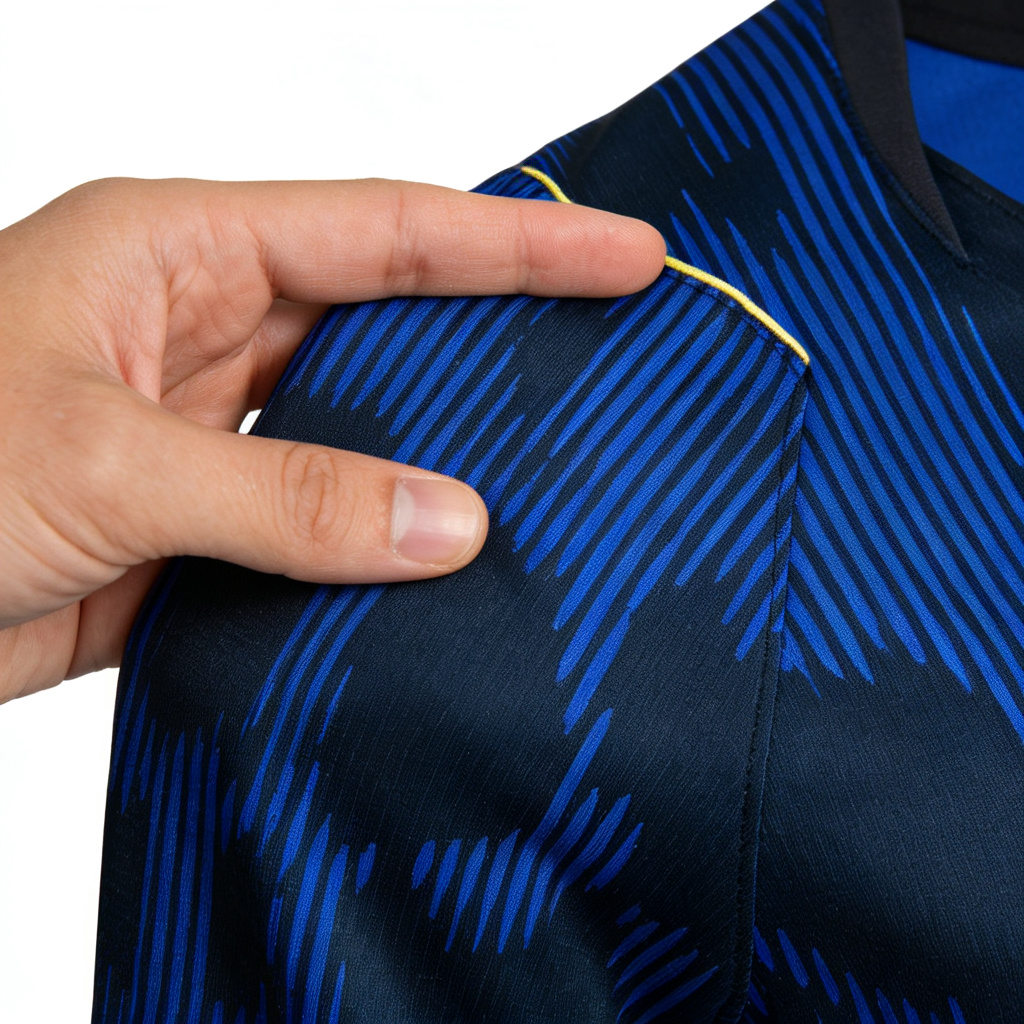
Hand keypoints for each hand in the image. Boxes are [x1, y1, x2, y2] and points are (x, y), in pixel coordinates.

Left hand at [0, 177, 664, 700]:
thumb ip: (286, 495)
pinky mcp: (199, 533)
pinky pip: (320, 535)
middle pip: (389, 325)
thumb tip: (451, 523)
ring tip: (562, 475)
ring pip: (361, 439)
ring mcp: (205, 440)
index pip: (384, 232)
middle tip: (625, 352)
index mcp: (173, 256)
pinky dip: (378, 562)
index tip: (625, 252)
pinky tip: (447, 579)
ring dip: (442, 465)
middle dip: (505, 336)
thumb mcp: (102, 463)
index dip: (516, 241)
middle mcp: (199, 337)